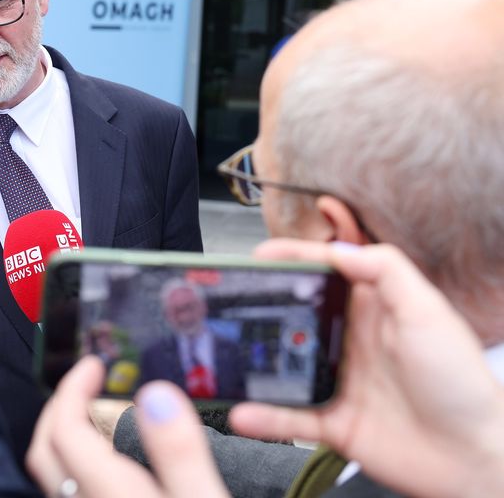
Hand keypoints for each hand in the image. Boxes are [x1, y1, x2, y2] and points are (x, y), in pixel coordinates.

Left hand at [27, 356, 229, 497]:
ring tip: (100, 418)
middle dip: (59, 409)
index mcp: (109, 493)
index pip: (64, 428)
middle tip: (86, 384)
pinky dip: (81, 467)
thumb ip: (179, 451)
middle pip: (45, 451)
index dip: (73, 387)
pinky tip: (115, 466)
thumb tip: (155, 394)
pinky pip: (74, 493)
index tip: (93, 364)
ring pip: (57, 476)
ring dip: (68, 440)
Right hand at [231, 239, 503, 497]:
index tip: (259, 252)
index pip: (326, 273)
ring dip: (256, 361)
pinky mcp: (335, 422)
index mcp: (374, 309)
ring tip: (227, 353)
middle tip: (228, 298)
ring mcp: (340, 382)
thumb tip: (339, 247)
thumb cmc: (462, 383)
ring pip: (284, 365)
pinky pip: (290, 417)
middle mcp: (352, 342)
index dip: (293, 258)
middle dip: (262, 305)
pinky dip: (264, 416)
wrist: (477, 457)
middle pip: (297, 315)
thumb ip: (385, 270)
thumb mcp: (427, 310)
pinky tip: (245, 410)